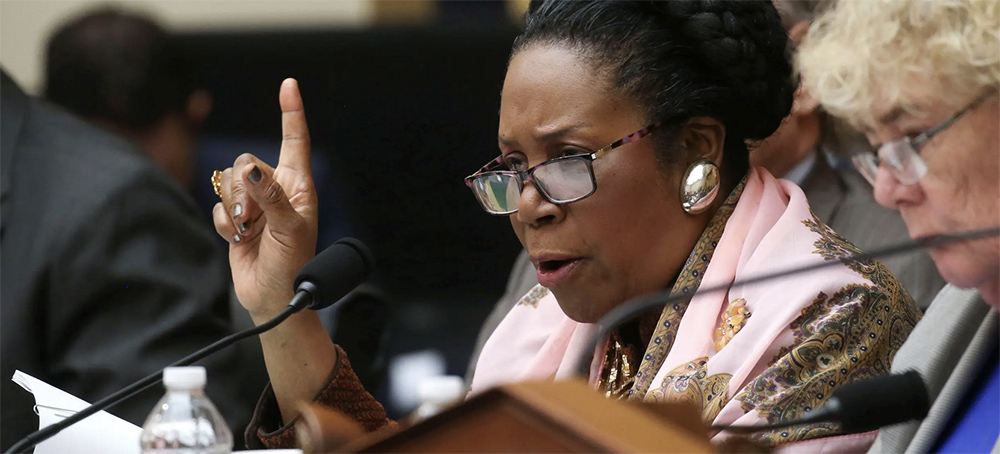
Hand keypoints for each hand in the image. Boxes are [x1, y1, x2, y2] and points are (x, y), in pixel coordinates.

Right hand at [213, 79, 317, 321]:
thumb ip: (271, 197)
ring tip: (248, 232)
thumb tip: (251, 170)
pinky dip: (223, 223)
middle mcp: (275, 189)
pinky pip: (216, 204)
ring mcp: (253, 203)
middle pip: (245, 162)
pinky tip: (238, 238)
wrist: (273, 298)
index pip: (295, 141)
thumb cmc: (293, 267)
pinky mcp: (234, 218)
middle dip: (244, 190)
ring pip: (227, 182)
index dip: (292, 112)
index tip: (289, 85)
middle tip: (255, 219)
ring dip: (234, 209)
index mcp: (298, 186)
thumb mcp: (290, 230)